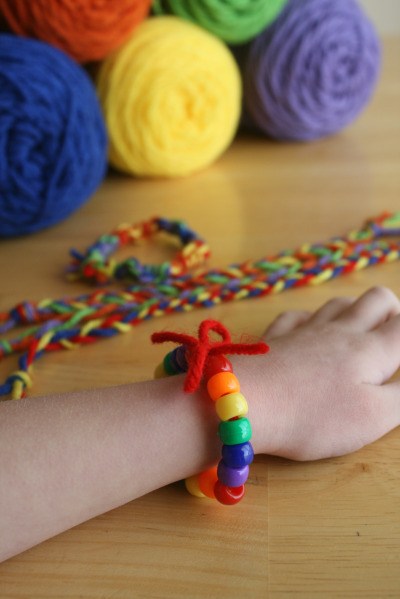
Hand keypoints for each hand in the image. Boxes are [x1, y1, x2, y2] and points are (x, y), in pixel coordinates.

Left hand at [240, 286, 399, 460]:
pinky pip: (298, 316)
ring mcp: (305, 330)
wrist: (245, 403)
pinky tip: (309, 335)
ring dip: (355, 311)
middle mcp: (341, 331)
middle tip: (391, 338)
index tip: (399, 354)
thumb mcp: (374, 417)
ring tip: (357, 333)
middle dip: (393, 312)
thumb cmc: (315, 416)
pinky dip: (311, 321)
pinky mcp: (276, 336)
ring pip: (338, 302)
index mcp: (371, 350)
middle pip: (377, 299)